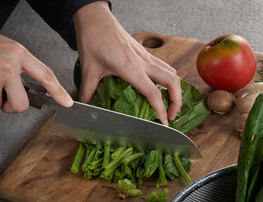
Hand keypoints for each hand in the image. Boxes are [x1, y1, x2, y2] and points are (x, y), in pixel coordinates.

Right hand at [0, 15, 72, 112]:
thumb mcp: (5, 48)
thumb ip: (18, 68)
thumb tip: (23, 90)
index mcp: (19, 55)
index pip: (44, 75)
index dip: (57, 91)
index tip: (66, 103)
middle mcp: (8, 67)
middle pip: (21, 105)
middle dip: (11, 106)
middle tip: (3, 96)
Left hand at [73, 2, 181, 124]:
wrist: (94, 17)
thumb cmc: (93, 39)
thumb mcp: (88, 69)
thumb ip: (88, 91)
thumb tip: (85, 106)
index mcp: (131, 68)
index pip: (153, 93)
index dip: (161, 110)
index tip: (163, 123)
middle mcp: (143, 62)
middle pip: (173, 82)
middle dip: (177, 101)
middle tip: (171, 115)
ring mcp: (145, 56)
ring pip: (171, 72)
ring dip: (175, 89)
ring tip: (169, 103)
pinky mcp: (143, 52)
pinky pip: (163, 65)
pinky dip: (167, 78)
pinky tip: (158, 86)